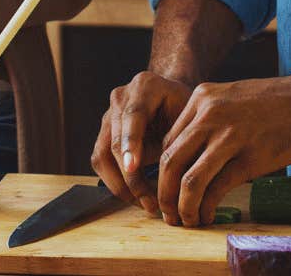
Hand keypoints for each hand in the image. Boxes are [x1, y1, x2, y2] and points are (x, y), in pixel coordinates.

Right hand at [90, 72, 193, 218]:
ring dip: (120, 184)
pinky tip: (135, 195)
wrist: (173, 98)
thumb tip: (180, 179)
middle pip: (114, 140)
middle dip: (129, 176)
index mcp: (145, 87)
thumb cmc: (186, 109)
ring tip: (144, 203)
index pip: (133, 116)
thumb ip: (179, 141)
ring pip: (101, 155)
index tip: (134, 168)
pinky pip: (101, 162)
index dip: (131, 143)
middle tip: (149, 202)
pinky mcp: (103, 133)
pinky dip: (115, 182)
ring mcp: (108, 115)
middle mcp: (121, 98)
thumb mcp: (189, 117)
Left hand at [155, 74, 290, 226]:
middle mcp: (208, 115)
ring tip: (187, 220)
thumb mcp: (233, 97)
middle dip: (164, 193)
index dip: (163, 172)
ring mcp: (228, 137)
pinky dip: (206, 208)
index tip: (168, 189)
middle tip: (168, 213)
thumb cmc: (278, 101)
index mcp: (201, 98)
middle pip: (169, 162)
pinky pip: (216, 189)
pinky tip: (208, 216)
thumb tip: (195, 153)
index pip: (167, 142)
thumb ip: (211, 119)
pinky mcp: (249, 158)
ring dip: (182, 207)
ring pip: (188, 179)